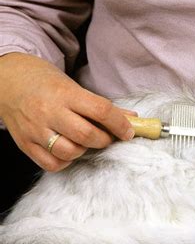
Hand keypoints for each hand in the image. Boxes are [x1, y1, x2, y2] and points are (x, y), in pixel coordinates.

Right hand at [0, 52, 135, 171]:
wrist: (7, 80)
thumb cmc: (46, 83)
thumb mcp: (74, 87)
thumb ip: (102, 106)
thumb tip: (132, 119)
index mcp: (65, 94)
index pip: (101, 111)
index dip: (120, 124)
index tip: (129, 131)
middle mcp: (49, 112)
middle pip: (87, 135)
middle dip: (105, 140)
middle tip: (107, 137)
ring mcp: (35, 129)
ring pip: (69, 152)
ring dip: (85, 151)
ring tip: (85, 142)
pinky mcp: (25, 144)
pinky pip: (52, 164)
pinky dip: (66, 161)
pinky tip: (68, 150)